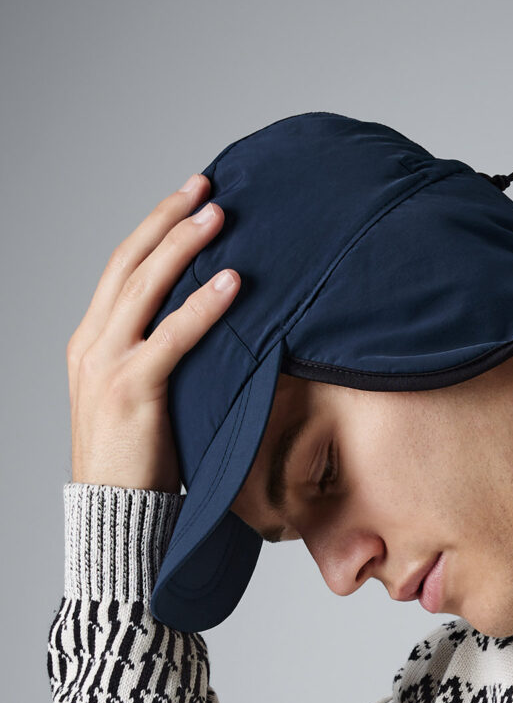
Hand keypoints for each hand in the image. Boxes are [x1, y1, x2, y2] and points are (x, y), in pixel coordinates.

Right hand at [66, 173, 239, 493]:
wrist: (117, 516)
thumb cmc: (140, 461)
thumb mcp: (144, 398)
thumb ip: (161, 357)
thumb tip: (209, 327)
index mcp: (91, 342)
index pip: (122, 270)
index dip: (154, 230)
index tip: (188, 200)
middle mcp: (92, 343)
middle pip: (130, 262)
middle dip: (168, 218)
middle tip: (206, 185)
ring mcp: (107, 364)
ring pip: (145, 286)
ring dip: (184, 244)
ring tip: (220, 213)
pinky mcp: (131, 390)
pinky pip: (172, 337)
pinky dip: (202, 305)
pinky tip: (231, 282)